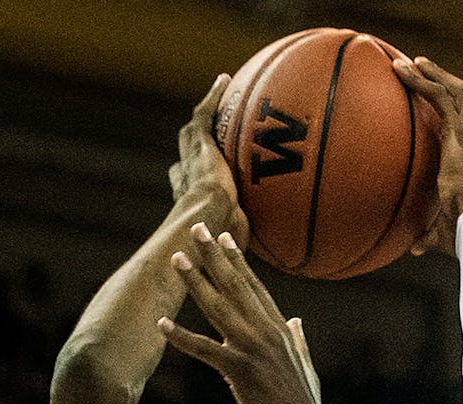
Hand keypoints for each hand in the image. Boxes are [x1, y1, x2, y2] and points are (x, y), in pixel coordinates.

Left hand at [157, 223, 327, 403]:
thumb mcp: (305, 366)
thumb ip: (298, 341)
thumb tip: (296, 321)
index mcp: (280, 331)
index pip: (255, 288)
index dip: (238, 261)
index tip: (224, 237)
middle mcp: (267, 333)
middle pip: (236, 287)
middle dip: (214, 256)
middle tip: (196, 229)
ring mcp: (254, 350)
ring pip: (218, 308)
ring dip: (196, 282)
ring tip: (177, 259)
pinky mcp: (241, 372)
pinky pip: (205, 350)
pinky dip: (182, 337)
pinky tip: (162, 324)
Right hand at [168, 75, 249, 247]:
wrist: (205, 225)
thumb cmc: (216, 247)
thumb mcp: (235, 247)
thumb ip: (248, 246)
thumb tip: (276, 265)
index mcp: (192, 200)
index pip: (186, 183)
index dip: (189, 176)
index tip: (194, 172)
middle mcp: (188, 177)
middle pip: (188, 153)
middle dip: (196, 142)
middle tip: (206, 130)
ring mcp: (192, 160)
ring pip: (195, 130)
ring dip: (207, 111)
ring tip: (221, 91)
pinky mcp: (199, 146)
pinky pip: (206, 114)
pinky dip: (213, 97)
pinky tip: (225, 81)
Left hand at [393, 57, 462, 256]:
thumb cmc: (462, 234)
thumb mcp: (441, 232)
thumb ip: (427, 235)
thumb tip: (414, 249)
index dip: (455, 107)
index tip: (436, 94)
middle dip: (445, 79)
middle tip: (421, 66)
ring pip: (457, 91)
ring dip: (435, 73)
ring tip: (413, 62)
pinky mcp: (460, 134)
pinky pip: (441, 98)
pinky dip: (423, 82)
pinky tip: (404, 72)